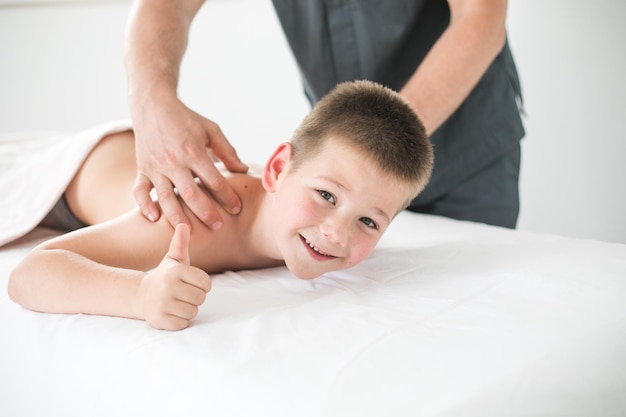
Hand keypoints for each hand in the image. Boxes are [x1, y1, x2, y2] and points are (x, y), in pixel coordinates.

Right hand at [132, 97, 247, 228]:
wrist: (152, 105)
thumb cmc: (186, 119)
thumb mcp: (210, 130)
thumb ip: (227, 151)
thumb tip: (243, 171)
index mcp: (193, 151)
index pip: (214, 179)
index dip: (227, 196)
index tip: (237, 208)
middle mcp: (173, 161)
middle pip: (190, 193)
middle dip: (206, 212)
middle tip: (218, 226)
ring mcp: (155, 166)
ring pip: (165, 197)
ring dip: (177, 216)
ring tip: (188, 232)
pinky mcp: (142, 169)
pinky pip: (139, 191)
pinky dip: (144, 205)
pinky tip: (154, 219)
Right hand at [138, 223, 211, 329]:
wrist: (142, 295)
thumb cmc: (165, 276)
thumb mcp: (174, 259)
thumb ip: (180, 243)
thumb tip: (183, 224)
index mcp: (176, 271)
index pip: (206, 283)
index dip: (202, 285)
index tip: (191, 283)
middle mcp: (168, 287)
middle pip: (201, 299)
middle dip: (195, 297)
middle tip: (183, 293)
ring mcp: (162, 304)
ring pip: (192, 312)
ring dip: (188, 309)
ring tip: (176, 302)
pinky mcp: (159, 320)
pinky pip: (183, 324)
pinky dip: (179, 321)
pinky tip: (171, 312)